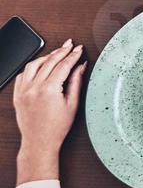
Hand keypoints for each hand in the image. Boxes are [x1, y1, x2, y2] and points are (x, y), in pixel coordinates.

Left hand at [14, 40, 85, 181]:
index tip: (79, 49)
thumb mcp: (72, 104)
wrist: (39, 142)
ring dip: (46, 56)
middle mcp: (33, 88)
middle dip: (61, 51)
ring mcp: (23, 91)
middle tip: (70, 45)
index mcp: (48, 90)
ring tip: (56, 53)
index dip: (73, 55)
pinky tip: (40, 65)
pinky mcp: (17, 95)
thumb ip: (76, 82)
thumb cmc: (57, 127)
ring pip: (33, 64)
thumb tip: (81, 66)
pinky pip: (22, 74)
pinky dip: (32, 67)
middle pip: (49, 61)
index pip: (63, 65)